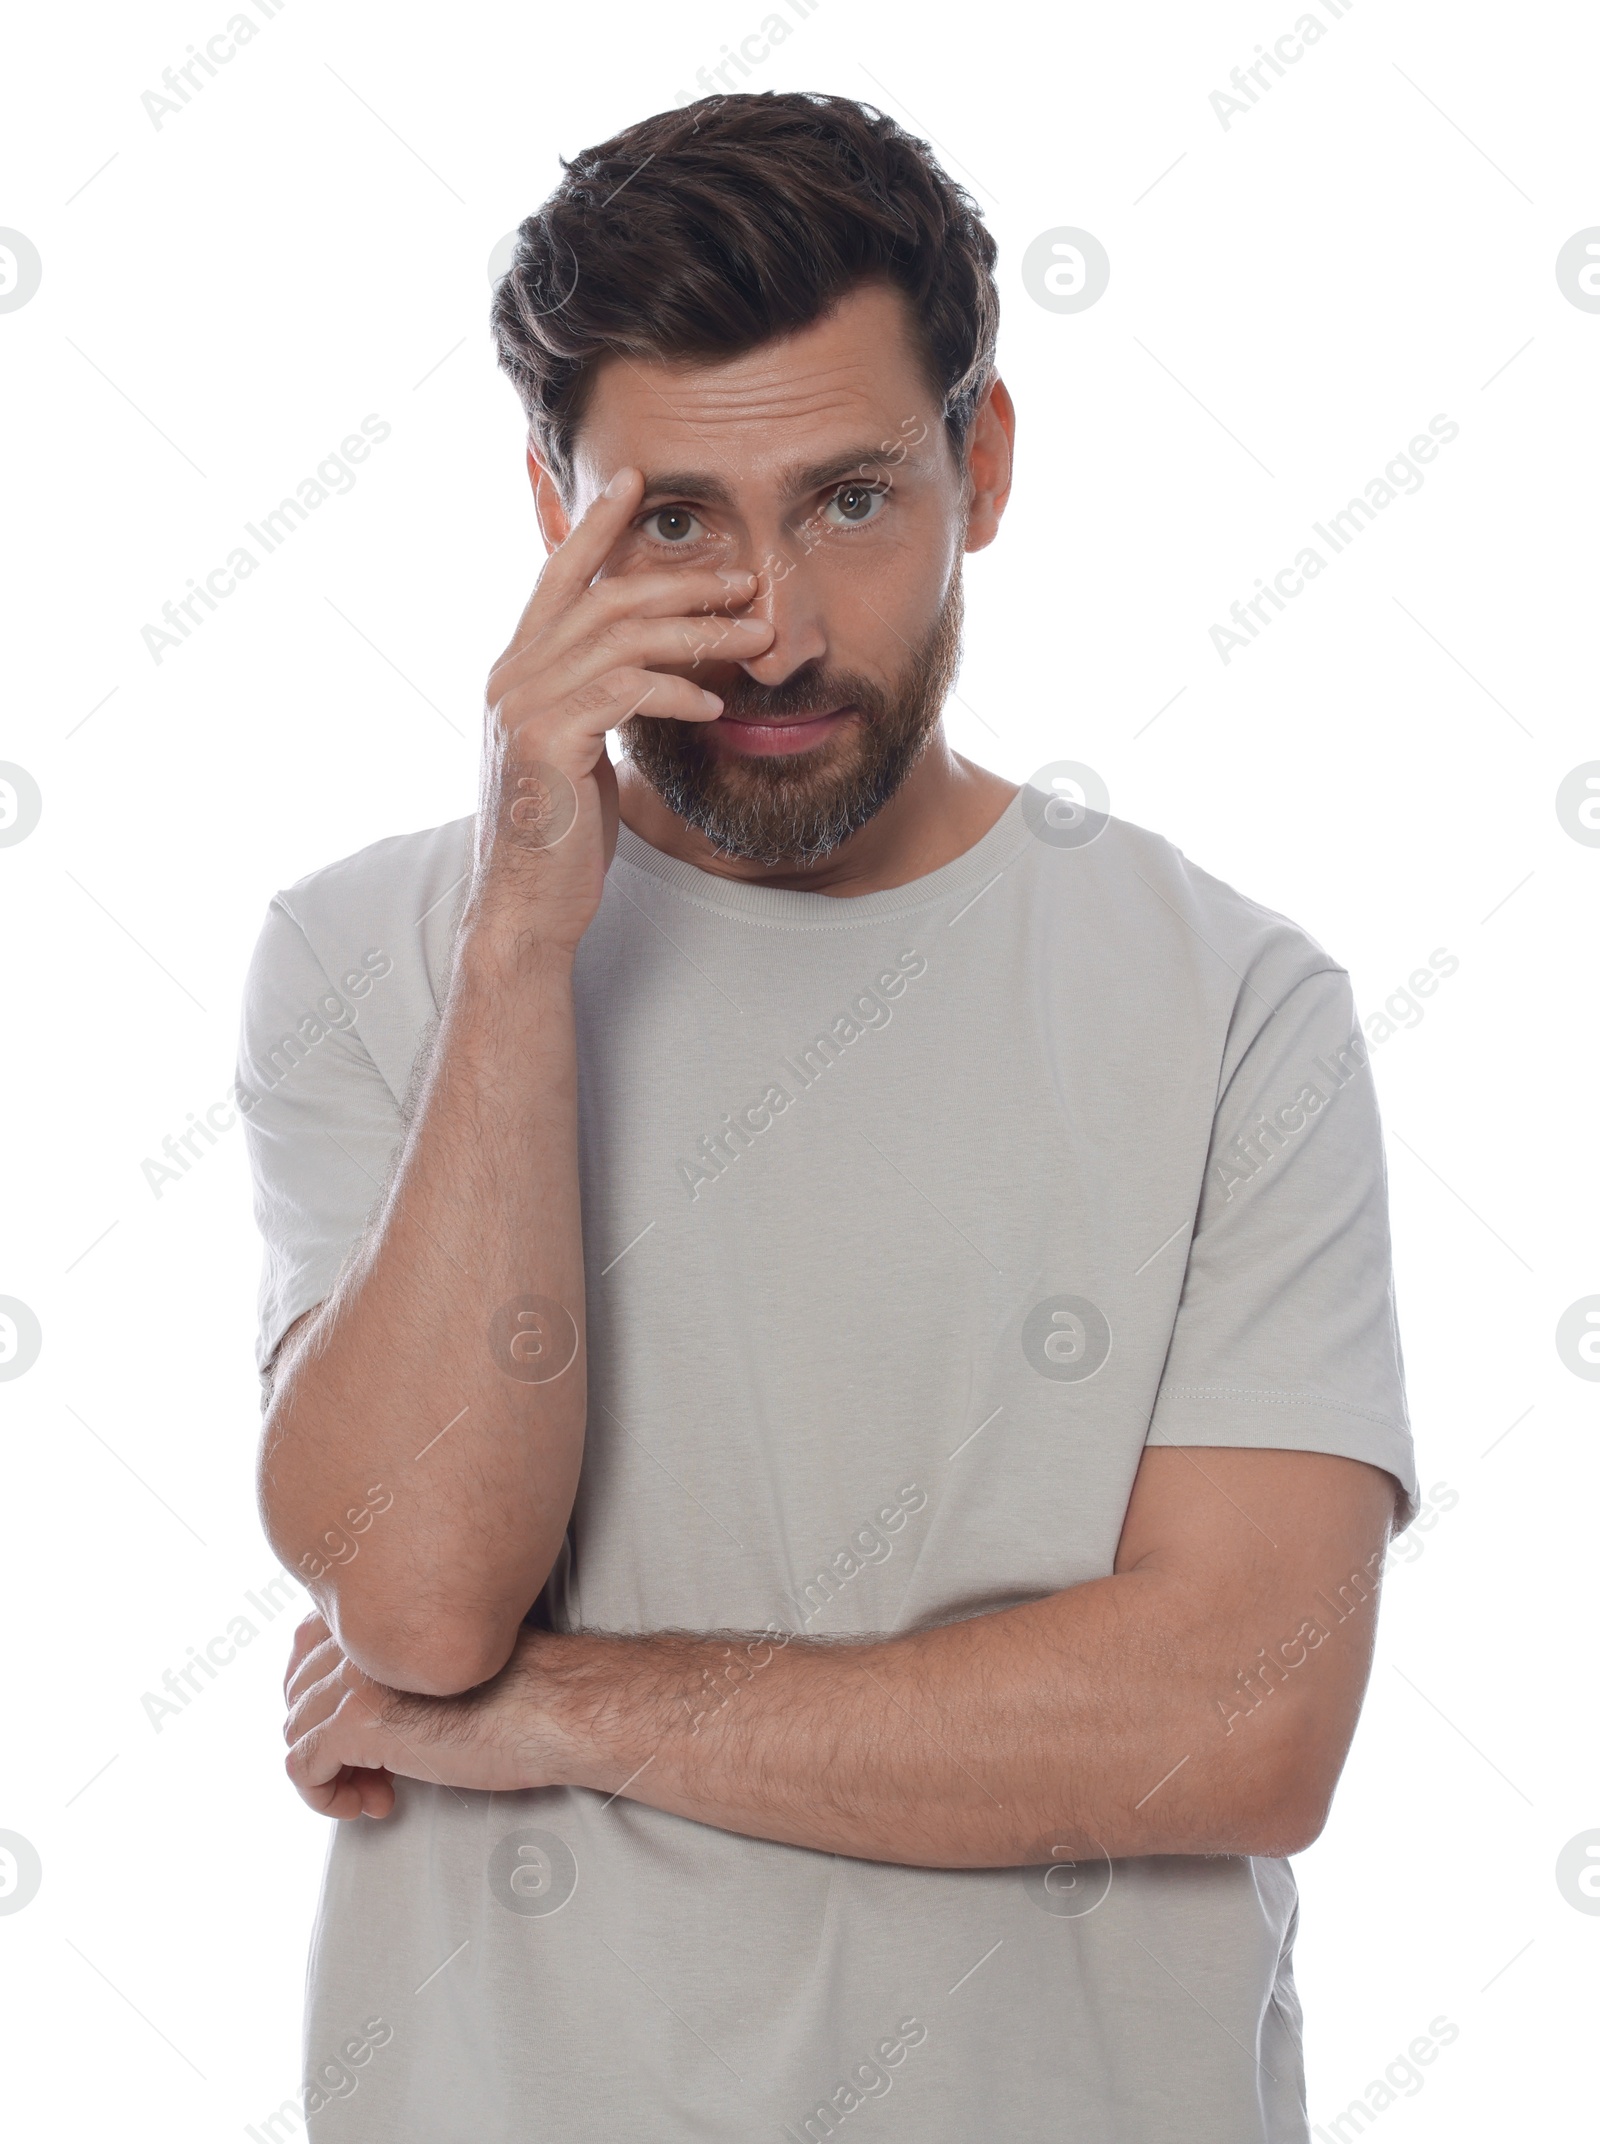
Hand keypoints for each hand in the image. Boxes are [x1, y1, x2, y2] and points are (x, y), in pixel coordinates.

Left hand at [281, 1613, 563, 1818]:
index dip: (326, 1697)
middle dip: (324, 1738)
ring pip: (295, 1730)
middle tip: (375, 1771)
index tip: (362, 1733)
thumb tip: (365, 1712)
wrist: (559, 1705)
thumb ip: (405, 1663)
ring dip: (330, 1772)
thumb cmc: (525, 1690)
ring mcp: (355, 1676)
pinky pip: (301, 1768)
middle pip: (296, 1691)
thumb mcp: (452, 1663)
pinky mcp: (357, 1722)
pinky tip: (372, 1804)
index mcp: (384, 1610)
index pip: (308, 1645)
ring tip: (379, 1792)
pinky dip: (325, 1797)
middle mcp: (361, 1634)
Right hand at [468, 466, 773, 953]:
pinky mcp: (546, 743)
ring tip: (755, 640)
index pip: (557, 576)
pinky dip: (674, 691)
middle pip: (603, 597)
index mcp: (516, 670)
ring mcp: (522, 707)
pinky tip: (714, 706)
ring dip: (697, 634)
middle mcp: (510, 676)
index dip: (597, 525)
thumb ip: (595, 700)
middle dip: (680, 582)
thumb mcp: (579, 752)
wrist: (526, 910)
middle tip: (744, 580)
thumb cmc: (561, 838)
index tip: (640, 484)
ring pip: (619, 638)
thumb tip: (643, 670)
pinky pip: (622, 692)